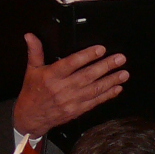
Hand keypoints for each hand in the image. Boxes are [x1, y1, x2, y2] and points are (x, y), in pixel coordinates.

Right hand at [11, 34, 126, 137]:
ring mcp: (71, 100)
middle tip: (120, 59)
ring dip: (111, 80)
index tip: (101, 49)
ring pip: (94, 89)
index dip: (87, 56)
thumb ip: (35, 52)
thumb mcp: (31, 70)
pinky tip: (117, 88)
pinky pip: (95, 101)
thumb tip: (30, 36)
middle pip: (87, 75)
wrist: (30, 117)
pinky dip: (107, 95)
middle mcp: (62, 88)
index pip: (71, 63)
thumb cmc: (32, 92)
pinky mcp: (77, 110)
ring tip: (124, 73)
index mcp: (51, 76)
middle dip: (106, 66)